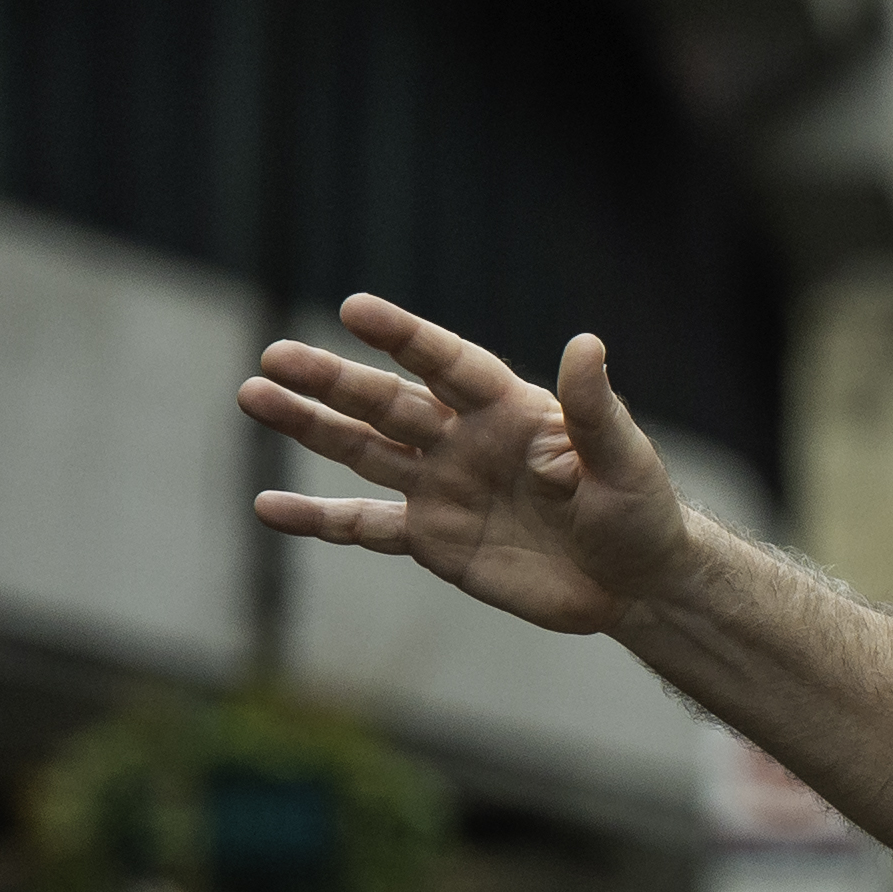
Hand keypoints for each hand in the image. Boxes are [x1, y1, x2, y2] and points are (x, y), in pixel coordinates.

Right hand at [241, 293, 699, 636]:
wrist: (635, 582)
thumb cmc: (640, 511)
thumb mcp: (624, 459)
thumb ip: (594, 409)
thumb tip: (587, 343)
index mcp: (509, 408)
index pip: (446, 363)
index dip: (404, 337)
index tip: (357, 309)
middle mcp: (463, 438)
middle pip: (387, 402)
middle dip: (332, 381)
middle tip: (274, 356)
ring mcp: (441, 486)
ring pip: (363, 450)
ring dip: (309, 425)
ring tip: (251, 395)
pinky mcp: (431, 538)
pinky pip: (364, 526)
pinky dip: (317, 519)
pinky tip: (268, 506)